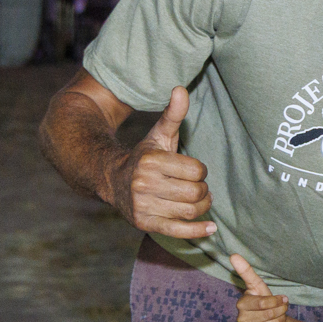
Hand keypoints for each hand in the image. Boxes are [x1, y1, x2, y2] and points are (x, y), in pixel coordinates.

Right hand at [106, 86, 213, 238]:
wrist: (112, 180)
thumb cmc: (145, 156)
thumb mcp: (159, 135)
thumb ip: (173, 114)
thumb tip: (181, 89)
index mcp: (150, 160)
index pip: (196, 170)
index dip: (201, 171)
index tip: (194, 171)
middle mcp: (144, 184)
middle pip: (194, 193)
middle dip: (203, 190)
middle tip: (199, 188)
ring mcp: (142, 205)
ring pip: (189, 212)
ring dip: (203, 208)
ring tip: (201, 202)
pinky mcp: (143, 223)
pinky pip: (176, 231)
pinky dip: (197, 232)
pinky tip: (211, 229)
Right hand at [231, 256, 287, 321]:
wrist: (270, 319)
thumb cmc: (263, 299)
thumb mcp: (258, 285)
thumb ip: (246, 271)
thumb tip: (234, 255)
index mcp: (241, 304)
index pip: (262, 303)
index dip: (276, 301)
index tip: (284, 298)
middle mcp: (241, 319)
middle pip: (270, 314)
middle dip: (281, 310)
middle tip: (282, 307)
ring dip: (282, 319)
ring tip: (278, 316)